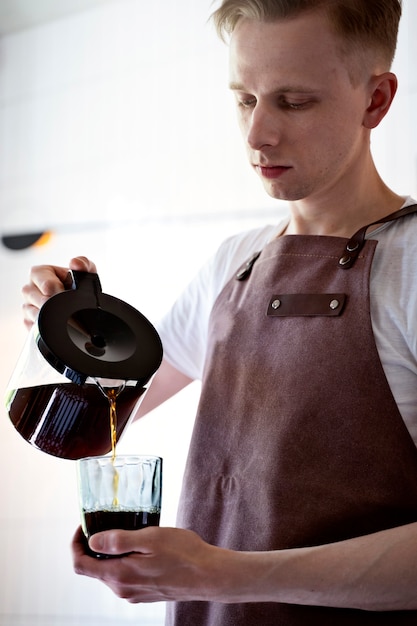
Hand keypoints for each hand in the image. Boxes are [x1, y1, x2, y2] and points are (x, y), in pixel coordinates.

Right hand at [22, 256, 96, 328]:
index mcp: (39, 273)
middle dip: (53, 303)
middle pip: (36, 298)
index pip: (43, 281)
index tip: (65, 293)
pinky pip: (32, 327)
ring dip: (49, 316)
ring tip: (62, 315)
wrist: (79, 303)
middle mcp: (30, 289)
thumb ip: (83, 263)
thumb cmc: (77, 286)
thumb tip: (76, 263)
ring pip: (33, 314)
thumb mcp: (85, 272)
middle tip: (66, 306)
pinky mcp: (29, 322)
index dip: (56, 289)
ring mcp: (28, 306)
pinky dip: (44, 327)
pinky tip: (55, 323)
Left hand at [72, 525, 233, 603]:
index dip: (76, 544)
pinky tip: (142, 546)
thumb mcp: (150, 538)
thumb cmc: (184, 554)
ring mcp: (134, 593)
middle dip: (95, 545)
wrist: (209, 575)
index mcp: (119, 575)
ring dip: (112, 552)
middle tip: (108, 521)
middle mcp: (122, 589)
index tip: (84, 526)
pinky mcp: (144, 592)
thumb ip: (118, 541)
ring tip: (129, 531)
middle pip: (94, 568)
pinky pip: (125, 575)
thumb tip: (92, 541)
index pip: (80, 564)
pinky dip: (125, 559)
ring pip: (110, 571)